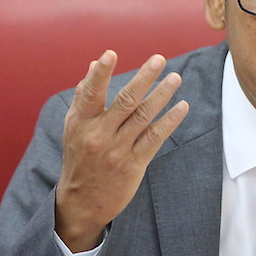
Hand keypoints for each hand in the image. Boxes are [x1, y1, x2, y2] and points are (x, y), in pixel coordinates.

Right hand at [56, 51, 188, 251]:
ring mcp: (117, 150)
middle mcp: (99, 135)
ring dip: (162, 95)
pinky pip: (155, 138)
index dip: (101, 73)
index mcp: (81, 123)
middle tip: (159, 59)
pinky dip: (169, 121)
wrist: (82, 202)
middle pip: (125, 101)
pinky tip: (181, 107)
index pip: (91, 93)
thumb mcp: (73, 128)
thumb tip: (93, 65)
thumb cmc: (79, 158)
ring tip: (175, 78)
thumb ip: (84, 97)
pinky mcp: (134, 164)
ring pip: (143, 117)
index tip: (111, 53)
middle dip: (144, 78)